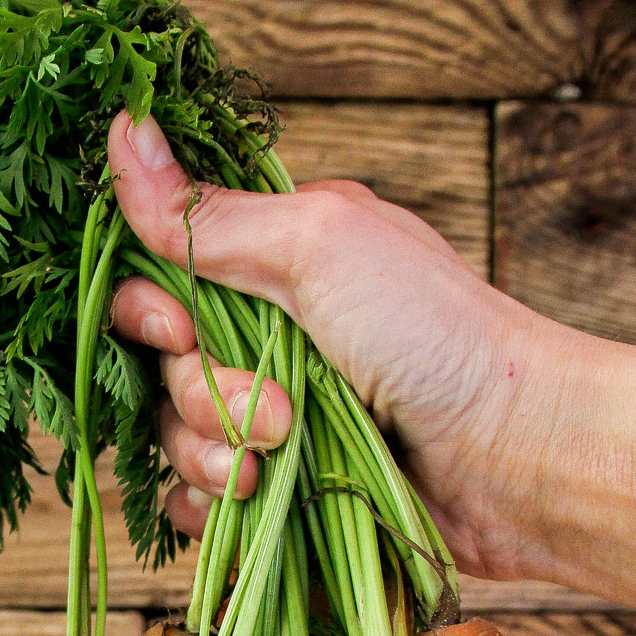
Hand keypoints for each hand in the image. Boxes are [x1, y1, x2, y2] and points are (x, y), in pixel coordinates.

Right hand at [106, 108, 569, 582]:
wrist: (514, 459)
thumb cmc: (438, 335)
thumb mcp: (319, 246)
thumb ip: (209, 213)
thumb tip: (121, 128)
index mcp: (272, 258)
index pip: (154, 272)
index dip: (146, 308)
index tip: (180, 330)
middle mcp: (265, 331)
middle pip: (157, 364)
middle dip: (200, 394)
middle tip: (278, 409)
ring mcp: (271, 413)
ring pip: (172, 436)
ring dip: (212, 456)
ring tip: (279, 463)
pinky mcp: (280, 488)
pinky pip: (194, 502)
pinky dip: (212, 507)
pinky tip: (256, 504)